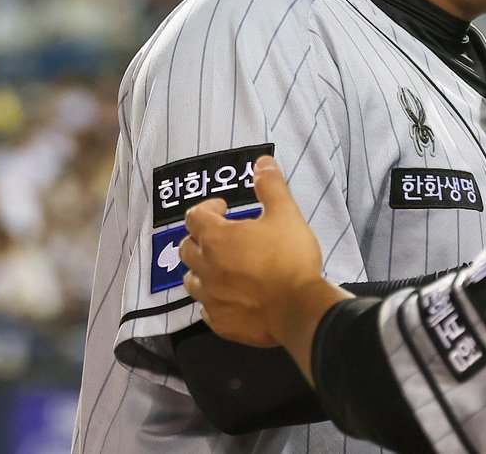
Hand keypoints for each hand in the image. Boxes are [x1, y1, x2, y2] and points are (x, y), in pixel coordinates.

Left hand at [180, 155, 339, 349]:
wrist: (298, 308)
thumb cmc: (290, 257)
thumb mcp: (286, 215)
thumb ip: (271, 187)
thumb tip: (262, 162)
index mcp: (217, 238)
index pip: (194, 216)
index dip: (208, 208)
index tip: (226, 209)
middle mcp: (205, 267)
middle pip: (187, 248)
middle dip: (202, 239)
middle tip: (226, 237)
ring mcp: (209, 298)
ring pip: (192, 280)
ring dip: (203, 270)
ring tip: (225, 267)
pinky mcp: (219, 322)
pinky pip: (206, 308)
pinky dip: (214, 298)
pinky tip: (232, 297)